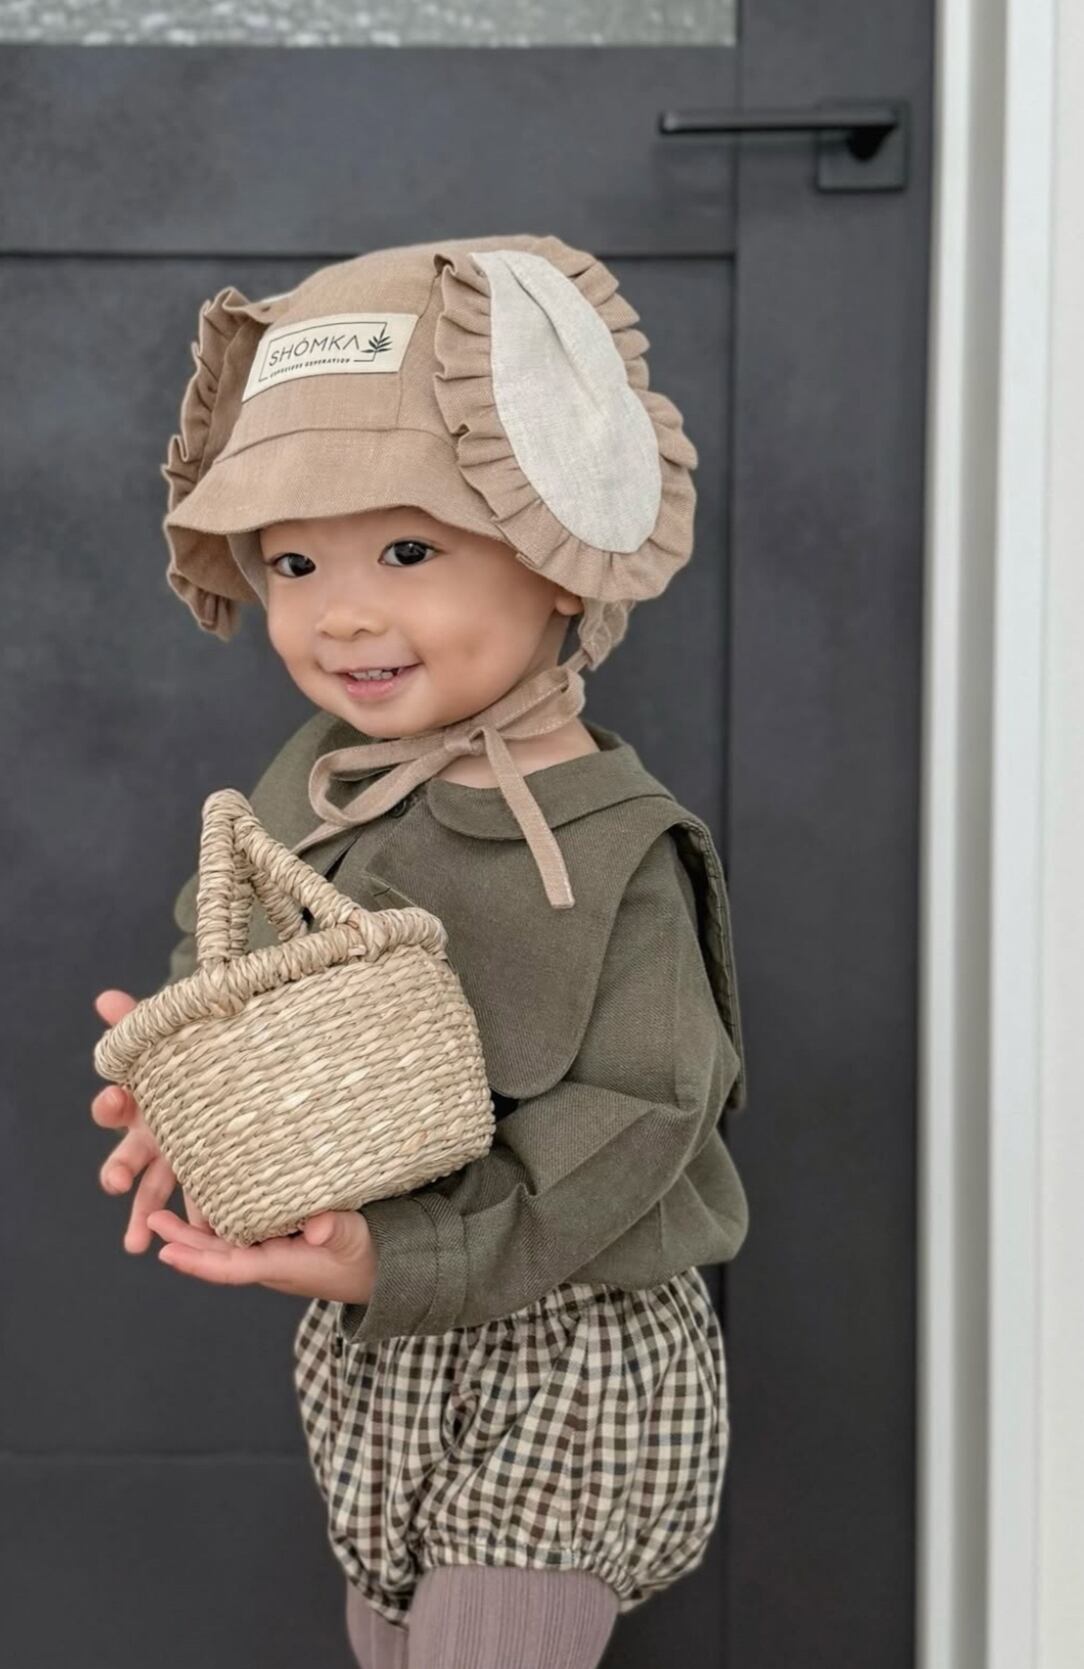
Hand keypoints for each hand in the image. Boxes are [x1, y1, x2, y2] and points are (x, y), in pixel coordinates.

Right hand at [92, 988, 210, 1250]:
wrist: (235, 1074)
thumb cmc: (197, 1057)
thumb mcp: (176, 1035)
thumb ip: (141, 1020)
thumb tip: (106, 998)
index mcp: (141, 1103)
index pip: (114, 1105)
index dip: (110, 1103)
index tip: (114, 1098)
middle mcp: (153, 1137)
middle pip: (126, 1159)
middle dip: (117, 1172)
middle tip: (113, 1185)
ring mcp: (179, 1160)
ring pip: (155, 1193)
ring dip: (146, 1217)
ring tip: (137, 1244)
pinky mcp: (208, 1176)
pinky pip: (202, 1201)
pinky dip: (203, 1220)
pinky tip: (208, 1235)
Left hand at [145, 1207, 377, 1303]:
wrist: (384, 1270)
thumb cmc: (368, 1255)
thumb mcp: (355, 1239)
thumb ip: (336, 1229)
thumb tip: (315, 1225)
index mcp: (281, 1266)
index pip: (230, 1267)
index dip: (197, 1260)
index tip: (166, 1251)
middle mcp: (269, 1263)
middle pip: (217, 1256)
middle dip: (184, 1240)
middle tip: (153, 1218)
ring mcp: (273, 1254)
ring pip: (225, 1245)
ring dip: (195, 1232)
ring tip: (165, 1212)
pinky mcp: (280, 1243)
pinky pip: (241, 1235)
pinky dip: (220, 1223)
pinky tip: (208, 1206)